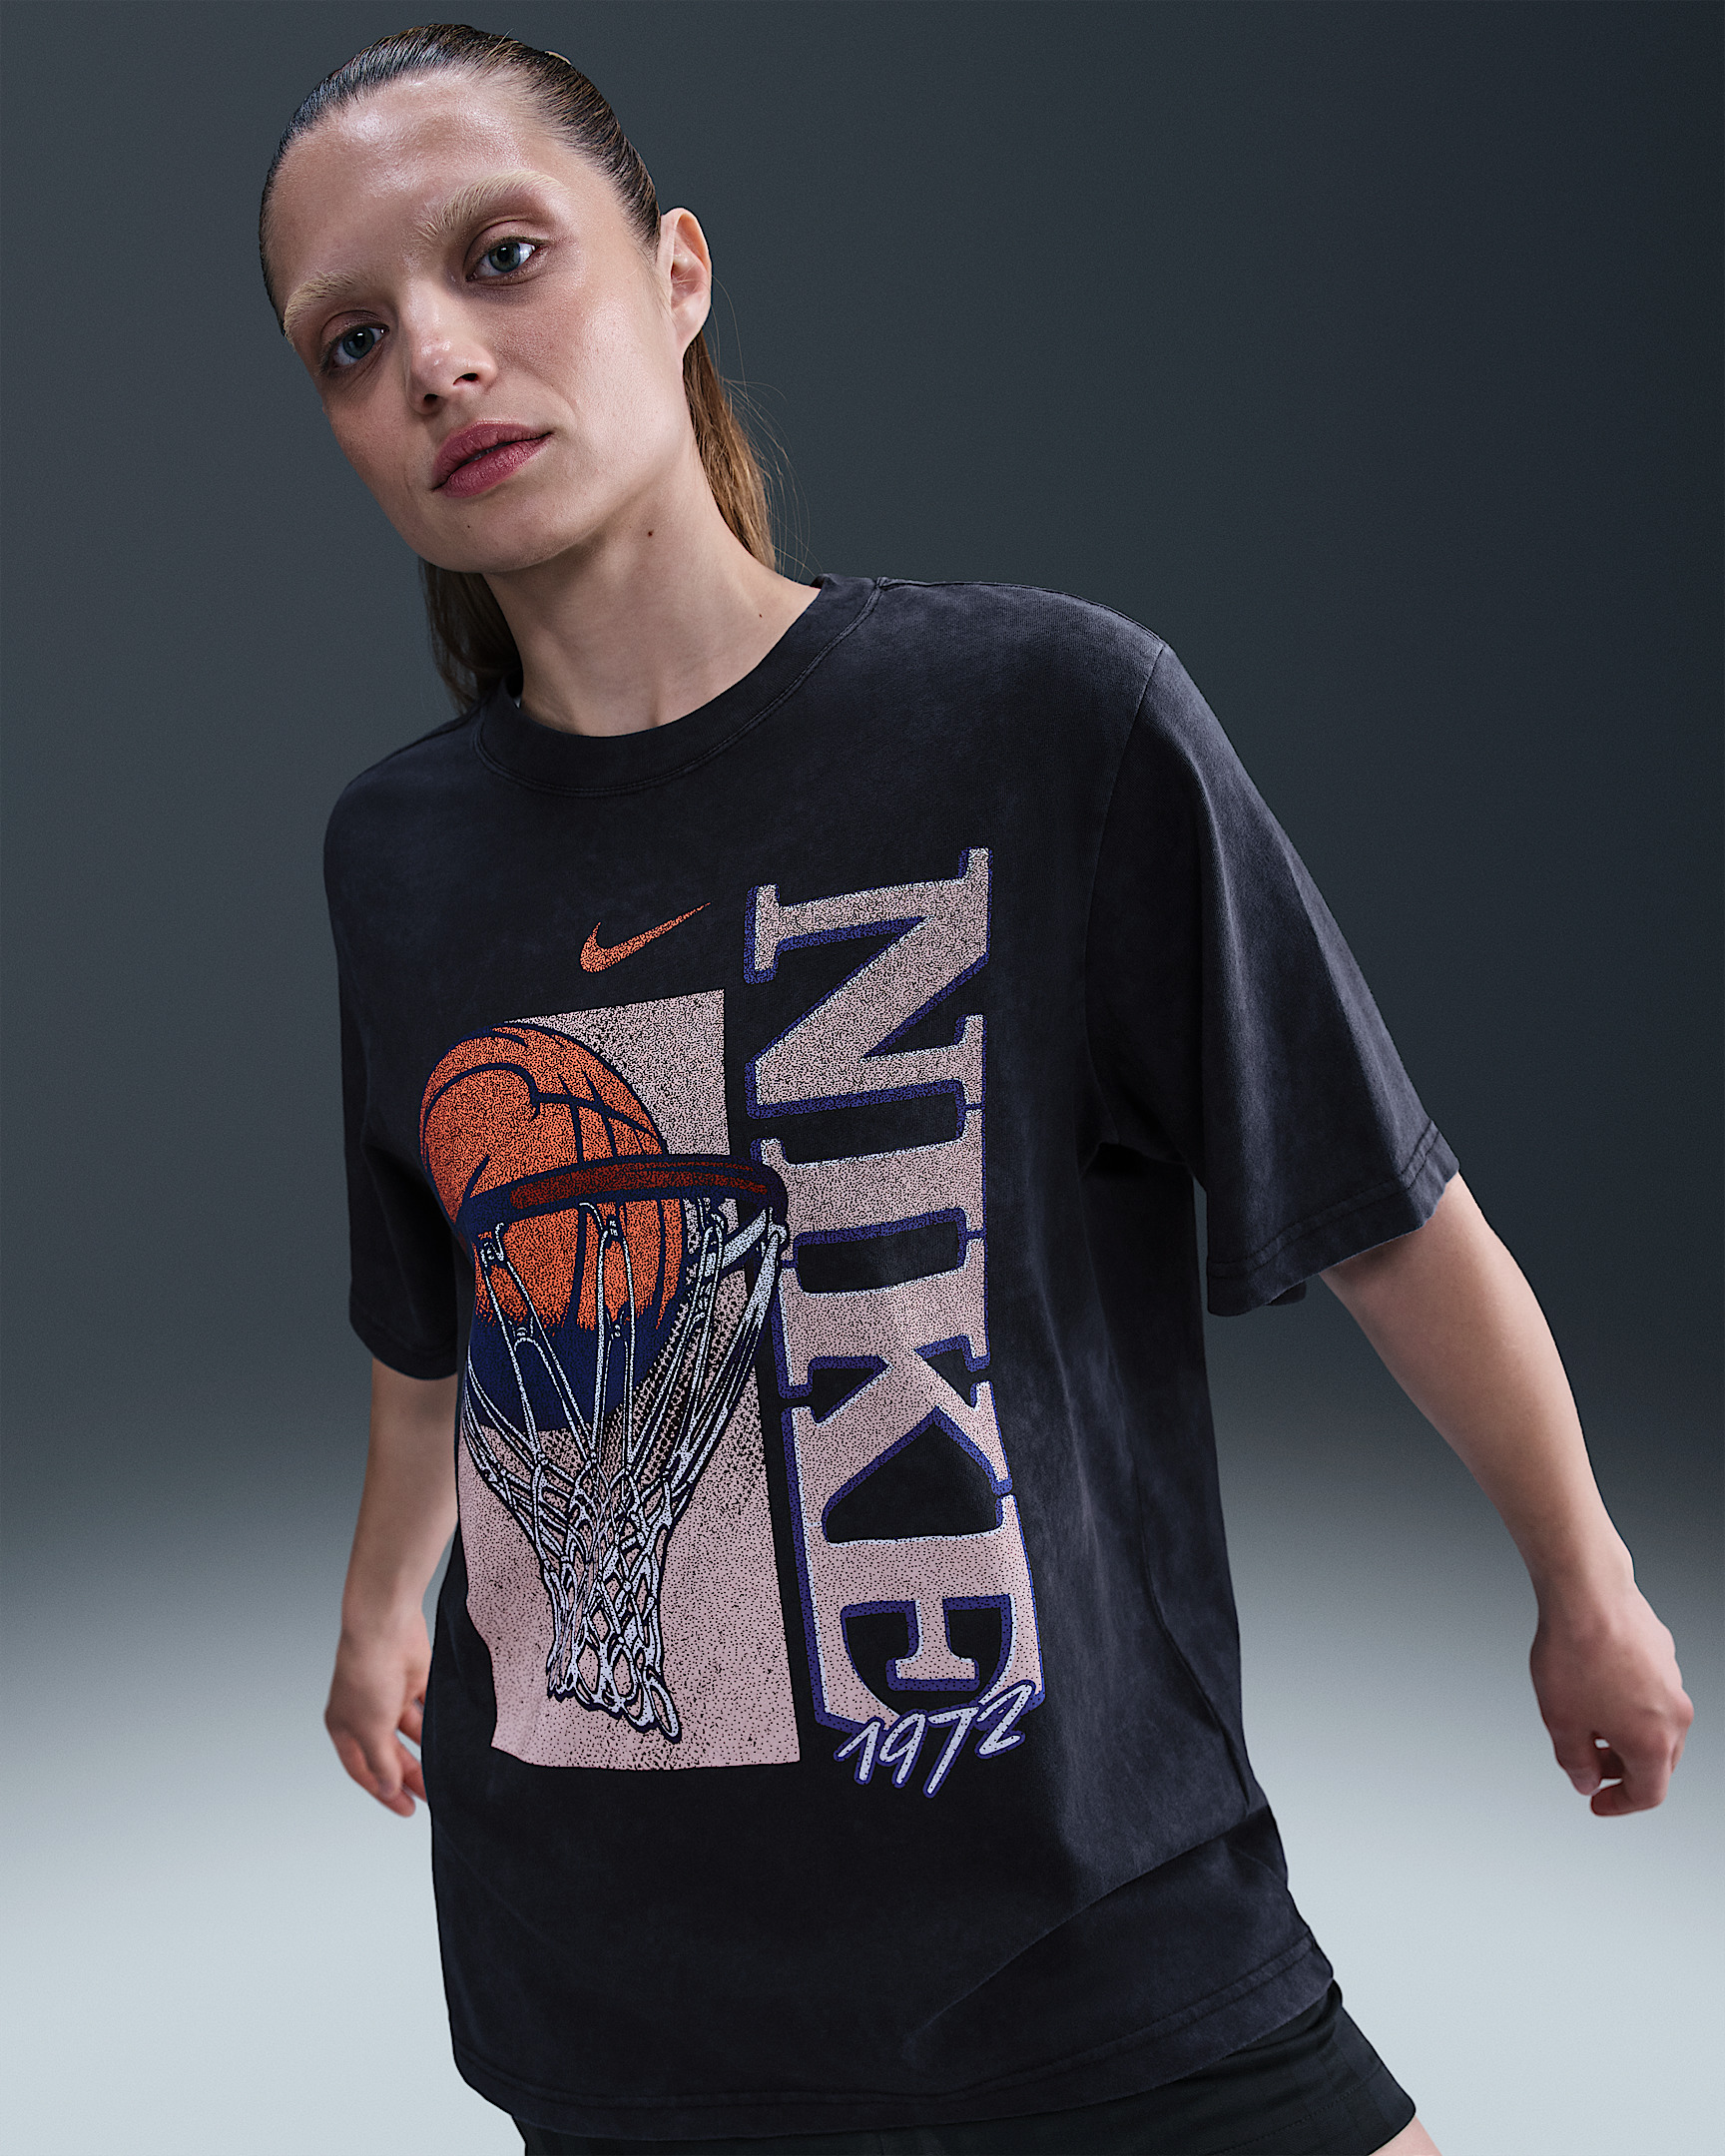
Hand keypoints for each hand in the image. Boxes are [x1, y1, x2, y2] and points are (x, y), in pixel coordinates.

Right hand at [325, 1608, 431, 1816]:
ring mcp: (391, 1694)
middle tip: (434, 1796)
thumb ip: (381, 1762)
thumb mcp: (371, 1730)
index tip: (407, 1810)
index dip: (383, 1792)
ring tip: (448, 1772)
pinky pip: (429, 1707)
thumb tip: (389, 1787)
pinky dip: (439, 1721)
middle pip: (390, 1753)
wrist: (386, 1625)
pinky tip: (453, 1737)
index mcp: (345, 1727)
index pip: (364, 1770)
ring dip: (427, 1751)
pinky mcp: (415, 1678)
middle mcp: (366, 1713)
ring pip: (412, 1732)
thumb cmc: (367, 1673)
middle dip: (409, 1775)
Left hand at [1530, 1575, 1693, 1815]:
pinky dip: (1628, 1702)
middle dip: (1622, 1770)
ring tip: (1586, 1721)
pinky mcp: (1664, 1653)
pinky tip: (1594, 1684)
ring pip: (1656, 1725)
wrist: (1586, 1593)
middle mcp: (1675, 1715)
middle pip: (1657, 1762)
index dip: (1619, 1804)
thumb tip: (1585, 1780)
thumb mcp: (1561, 1722)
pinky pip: (1650, 1691)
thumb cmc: (1574, 1655)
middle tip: (1588, 1764)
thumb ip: (1575, 1761)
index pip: (1648, 1794)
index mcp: (1655, 1743)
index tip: (1595, 1801)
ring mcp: (1673, 1681)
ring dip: (1625, 1735)